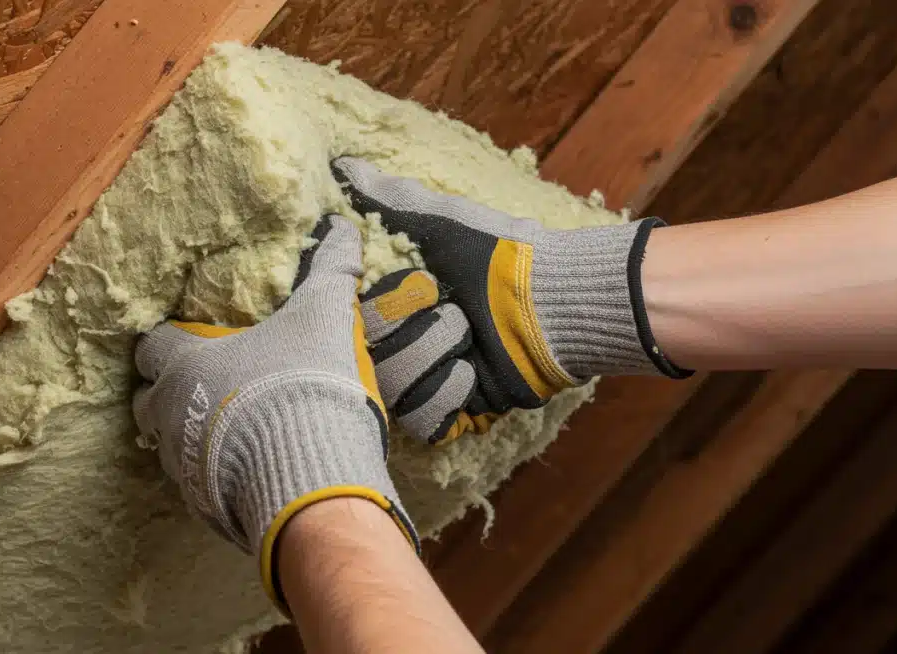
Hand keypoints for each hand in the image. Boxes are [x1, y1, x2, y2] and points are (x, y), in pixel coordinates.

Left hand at [132, 214, 418, 612]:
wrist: (310, 479)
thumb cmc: (302, 385)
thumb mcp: (322, 319)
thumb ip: (329, 273)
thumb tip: (342, 227)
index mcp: (186, 365)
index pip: (152, 345)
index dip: (169, 339)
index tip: (191, 337)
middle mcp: (170, 415)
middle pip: (147, 400)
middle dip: (167, 392)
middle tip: (206, 386)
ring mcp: (182, 466)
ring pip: (168, 446)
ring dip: (189, 435)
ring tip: (230, 428)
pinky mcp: (203, 507)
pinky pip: (197, 487)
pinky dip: (214, 475)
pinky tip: (249, 469)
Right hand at [334, 157, 688, 443]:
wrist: (555, 300)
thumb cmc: (500, 254)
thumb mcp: (441, 220)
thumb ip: (388, 198)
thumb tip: (342, 163)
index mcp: (393, 302)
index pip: (351, 317)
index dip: (381, 305)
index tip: (417, 285)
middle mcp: (402, 344)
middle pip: (370, 358)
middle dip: (417, 330)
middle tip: (455, 310)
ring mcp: (427, 380)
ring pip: (395, 390)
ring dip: (435, 357)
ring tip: (470, 338)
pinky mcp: (455, 413)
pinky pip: (425, 419)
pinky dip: (450, 393)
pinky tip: (474, 371)